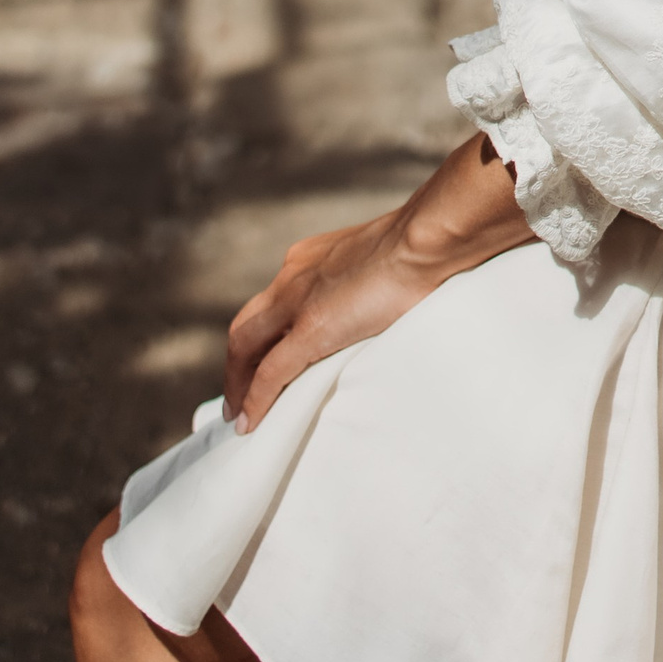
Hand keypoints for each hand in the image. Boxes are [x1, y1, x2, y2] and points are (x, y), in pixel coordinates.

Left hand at [223, 137, 531, 428]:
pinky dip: (255, 399)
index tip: (263, 358)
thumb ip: (365, 280)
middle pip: (247, 325)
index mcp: (309, 258)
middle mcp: (293, 275)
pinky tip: (250, 422)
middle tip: (237, 396)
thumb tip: (378, 302)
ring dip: (237, 383)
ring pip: (245, 346)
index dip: (263, 334)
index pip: (272, 300)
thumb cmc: (419, 246)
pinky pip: (270, 373)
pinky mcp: (311, 329)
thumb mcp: (378, 259)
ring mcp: (298, 301)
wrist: (425, 239)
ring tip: (238, 415)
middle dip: (238, 363)